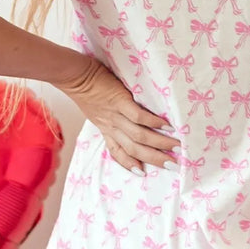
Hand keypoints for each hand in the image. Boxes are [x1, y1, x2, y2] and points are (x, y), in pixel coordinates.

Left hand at [53, 57, 180, 175]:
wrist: (73, 75)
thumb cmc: (84, 88)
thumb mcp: (94, 109)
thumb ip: (107, 117)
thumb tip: (121, 119)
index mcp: (105, 128)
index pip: (117, 152)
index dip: (130, 164)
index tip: (143, 173)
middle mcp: (111, 126)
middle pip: (134, 149)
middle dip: (155, 159)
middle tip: (173, 165)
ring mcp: (115, 115)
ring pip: (139, 136)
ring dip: (159, 144)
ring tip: (176, 147)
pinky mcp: (119, 101)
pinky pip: (138, 116)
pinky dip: (153, 123)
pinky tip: (166, 126)